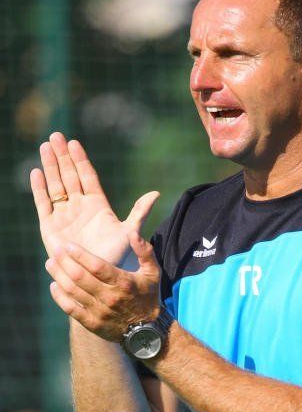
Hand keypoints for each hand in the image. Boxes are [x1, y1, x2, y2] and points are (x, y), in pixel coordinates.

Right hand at [30, 132, 158, 264]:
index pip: (87, 176)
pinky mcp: (50, 226)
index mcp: (97, 204)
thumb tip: (156, 193)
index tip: (74, 142)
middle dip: (62, 156)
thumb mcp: (129, 231)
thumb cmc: (115, 255)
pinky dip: (39, 189)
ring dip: (50, 166)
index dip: (80, 160)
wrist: (96, 275)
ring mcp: (64, 215)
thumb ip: (139, 212)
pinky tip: (36, 172)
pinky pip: (43, 203)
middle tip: (56, 136)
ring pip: (55, 185)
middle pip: (69, 176)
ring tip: (45, 146)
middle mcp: (79, 206)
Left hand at [44, 231, 160, 341]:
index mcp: (124, 283)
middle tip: (55, 250)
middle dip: (64, 261)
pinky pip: (71, 309)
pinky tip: (54, 286)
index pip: (96, 266)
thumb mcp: (153, 273)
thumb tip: (133, 233)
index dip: (79, 254)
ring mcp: (100, 312)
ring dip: (58, 275)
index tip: (67, 245)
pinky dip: (59, 297)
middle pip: (80, 276)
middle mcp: (110, 297)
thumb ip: (145, 251)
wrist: (147, 332)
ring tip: (50, 264)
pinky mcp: (93, 324)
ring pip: (72, 291)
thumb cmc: (148, 297)